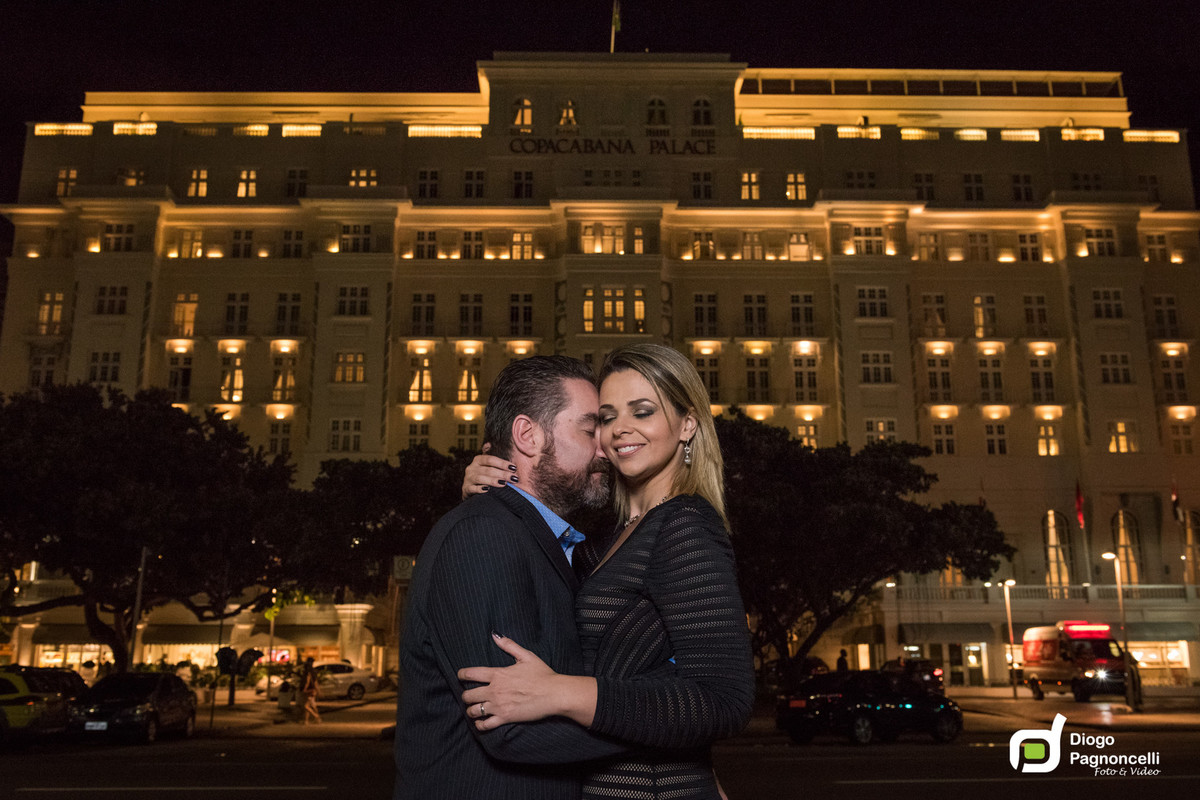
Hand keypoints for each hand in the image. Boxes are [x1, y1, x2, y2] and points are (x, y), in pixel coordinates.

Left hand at [458, 634, 595, 729]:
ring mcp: (499, 705)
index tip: (460, 676)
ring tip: (473, 709)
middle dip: (465, 696)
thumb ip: (509, 645)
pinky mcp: (505, 718)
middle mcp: (494, 690)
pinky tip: (480, 722)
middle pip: (467, 695)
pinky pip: (485, 725)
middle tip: (468, 696)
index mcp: (498, 674)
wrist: (554, 694)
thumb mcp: (526, 656)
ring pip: (473, 711)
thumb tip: (495, 635)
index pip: (470, 674)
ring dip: (471, 710)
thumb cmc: (542, 674)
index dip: (461, 675)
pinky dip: (479, 725)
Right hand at [462, 444, 517, 499]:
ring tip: (504, 483)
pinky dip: (480, 489)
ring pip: (480, 478)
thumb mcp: (486, 465)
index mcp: (478, 460)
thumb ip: (491, 458)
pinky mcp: (466, 489)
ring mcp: (468, 478)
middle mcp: (471, 468)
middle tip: (513, 478)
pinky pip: (473, 489)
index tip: (514, 467)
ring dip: (493, 481)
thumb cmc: (482, 476)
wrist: (469, 490)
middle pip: (488, 470)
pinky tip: (488, 490)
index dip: (502, 463)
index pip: (490, 459)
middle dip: (502, 473)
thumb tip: (489, 444)